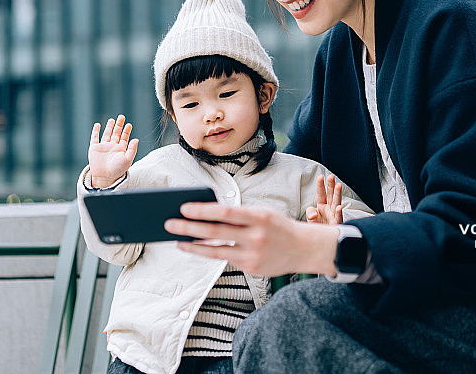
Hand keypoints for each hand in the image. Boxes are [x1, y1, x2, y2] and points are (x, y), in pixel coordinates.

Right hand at [88, 114, 138, 187]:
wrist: (105, 177)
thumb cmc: (117, 170)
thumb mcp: (127, 159)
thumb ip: (132, 149)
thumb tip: (136, 139)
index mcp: (121, 149)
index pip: (124, 137)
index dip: (127, 131)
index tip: (129, 124)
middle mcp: (112, 147)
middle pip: (116, 133)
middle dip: (119, 125)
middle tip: (121, 117)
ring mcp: (103, 147)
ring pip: (107, 134)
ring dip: (109, 127)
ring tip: (112, 120)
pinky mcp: (94, 148)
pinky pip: (94, 138)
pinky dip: (95, 131)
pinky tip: (97, 125)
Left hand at [164, 203, 338, 276]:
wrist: (305, 249)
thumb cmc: (279, 227)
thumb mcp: (262, 214)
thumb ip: (239, 215)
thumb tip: (208, 215)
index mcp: (259, 216)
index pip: (225, 212)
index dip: (203, 210)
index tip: (184, 207)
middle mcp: (256, 236)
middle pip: (215, 232)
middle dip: (189, 228)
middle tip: (170, 224)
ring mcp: (253, 255)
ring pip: (216, 251)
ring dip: (193, 246)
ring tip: (178, 240)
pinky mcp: (251, 268)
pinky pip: (227, 259)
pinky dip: (211, 253)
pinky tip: (198, 249)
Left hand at [306, 174, 342, 223]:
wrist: (323, 241)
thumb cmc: (318, 228)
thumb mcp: (311, 219)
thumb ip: (310, 213)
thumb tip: (313, 214)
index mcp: (322, 206)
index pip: (321, 193)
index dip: (321, 185)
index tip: (320, 177)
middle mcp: (329, 209)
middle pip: (330, 195)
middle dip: (331, 185)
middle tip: (331, 177)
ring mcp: (334, 215)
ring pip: (336, 202)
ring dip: (337, 194)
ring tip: (338, 185)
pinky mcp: (336, 224)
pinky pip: (338, 218)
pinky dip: (338, 213)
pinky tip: (338, 207)